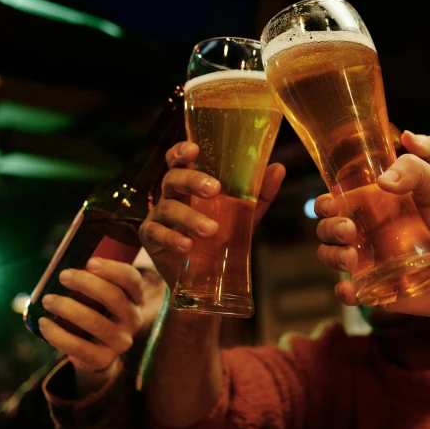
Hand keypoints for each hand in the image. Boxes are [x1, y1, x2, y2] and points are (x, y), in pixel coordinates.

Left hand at [38, 257, 161, 393]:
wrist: (98, 353)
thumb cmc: (96, 313)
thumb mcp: (102, 297)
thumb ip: (93, 280)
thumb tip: (63, 261)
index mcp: (135, 298)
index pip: (132, 280)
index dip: (112, 269)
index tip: (89, 262)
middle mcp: (133, 319)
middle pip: (114, 297)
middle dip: (86, 283)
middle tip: (63, 276)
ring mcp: (120, 341)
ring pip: (95, 322)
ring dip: (68, 308)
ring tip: (48, 300)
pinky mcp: (103, 359)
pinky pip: (79, 347)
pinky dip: (58, 334)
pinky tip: (43, 323)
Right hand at [139, 141, 285, 288]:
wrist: (207, 279)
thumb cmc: (221, 238)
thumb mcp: (244, 216)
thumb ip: (259, 194)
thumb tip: (278, 168)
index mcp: (190, 185)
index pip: (179, 160)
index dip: (181, 151)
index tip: (194, 150)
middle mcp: (172, 196)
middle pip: (173, 178)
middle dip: (192, 181)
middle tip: (214, 189)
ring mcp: (159, 216)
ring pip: (167, 208)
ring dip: (189, 217)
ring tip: (211, 230)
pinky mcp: (151, 238)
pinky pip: (155, 233)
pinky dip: (171, 238)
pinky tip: (187, 246)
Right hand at [316, 138, 429, 316]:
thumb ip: (414, 169)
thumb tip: (382, 182)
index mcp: (373, 207)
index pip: (336, 200)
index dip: (326, 202)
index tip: (332, 202)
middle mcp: (365, 233)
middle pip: (326, 228)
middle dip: (328, 228)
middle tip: (348, 230)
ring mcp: (368, 262)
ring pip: (330, 257)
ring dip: (332, 256)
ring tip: (352, 258)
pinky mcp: (376, 288)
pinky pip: (349, 293)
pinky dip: (343, 293)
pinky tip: (351, 289)